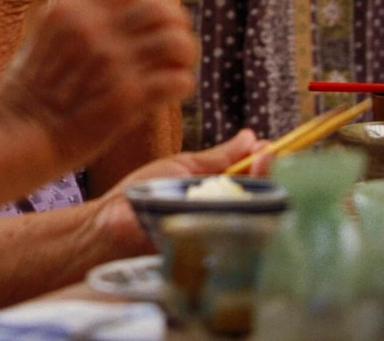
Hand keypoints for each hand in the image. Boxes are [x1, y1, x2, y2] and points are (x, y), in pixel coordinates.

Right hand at [0, 0, 194, 170]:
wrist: (11, 136)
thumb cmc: (28, 93)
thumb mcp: (43, 36)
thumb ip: (80, 22)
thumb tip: (122, 17)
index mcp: (73, 9)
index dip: (148, 8)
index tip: (150, 27)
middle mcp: (93, 28)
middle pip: (161, 11)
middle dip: (175, 28)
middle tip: (174, 49)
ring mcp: (111, 61)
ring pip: (176, 42)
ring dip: (184, 57)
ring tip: (177, 69)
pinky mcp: (126, 96)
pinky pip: (176, 80)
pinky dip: (181, 85)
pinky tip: (172, 93)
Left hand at [86, 129, 268, 254]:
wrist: (114, 220)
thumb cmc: (144, 192)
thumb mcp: (184, 166)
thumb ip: (218, 156)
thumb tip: (250, 136)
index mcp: (219, 190)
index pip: (254, 178)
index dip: (264, 162)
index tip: (265, 146)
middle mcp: (224, 211)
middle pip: (262, 197)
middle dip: (269, 173)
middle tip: (266, 155)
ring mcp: (219, 231)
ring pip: (255, 215)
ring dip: (261, 190)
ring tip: (260, 166)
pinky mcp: (211, 247)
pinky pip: (236, 234)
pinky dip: (243, 214)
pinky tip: (243, 198)